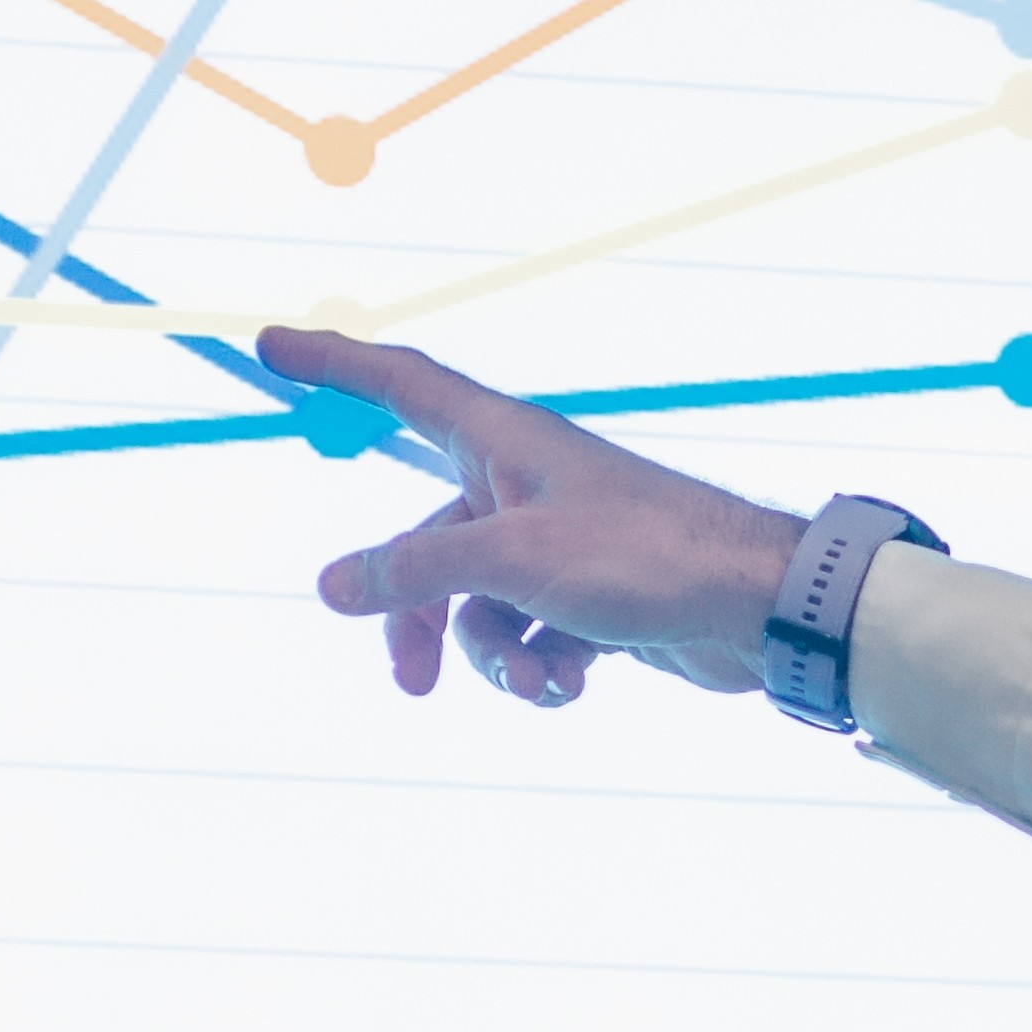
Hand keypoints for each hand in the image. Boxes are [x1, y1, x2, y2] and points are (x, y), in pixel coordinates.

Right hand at [260, 327, 810, 708]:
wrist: (757, 610)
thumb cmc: (646, 556)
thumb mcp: (514, 561)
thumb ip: (416, 571)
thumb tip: (333, 588)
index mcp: (504, 440)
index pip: (399, 386)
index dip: (334, 366)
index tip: (273, 349)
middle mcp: (525, 483)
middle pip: (427, 542)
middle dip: (419, 618)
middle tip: (412, 682)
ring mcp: (557, 542)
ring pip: (478, 605)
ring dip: (497, 656)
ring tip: (542, 679)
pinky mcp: (589, 598)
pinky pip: (528, 635)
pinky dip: (542, 666)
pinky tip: (579, 683)